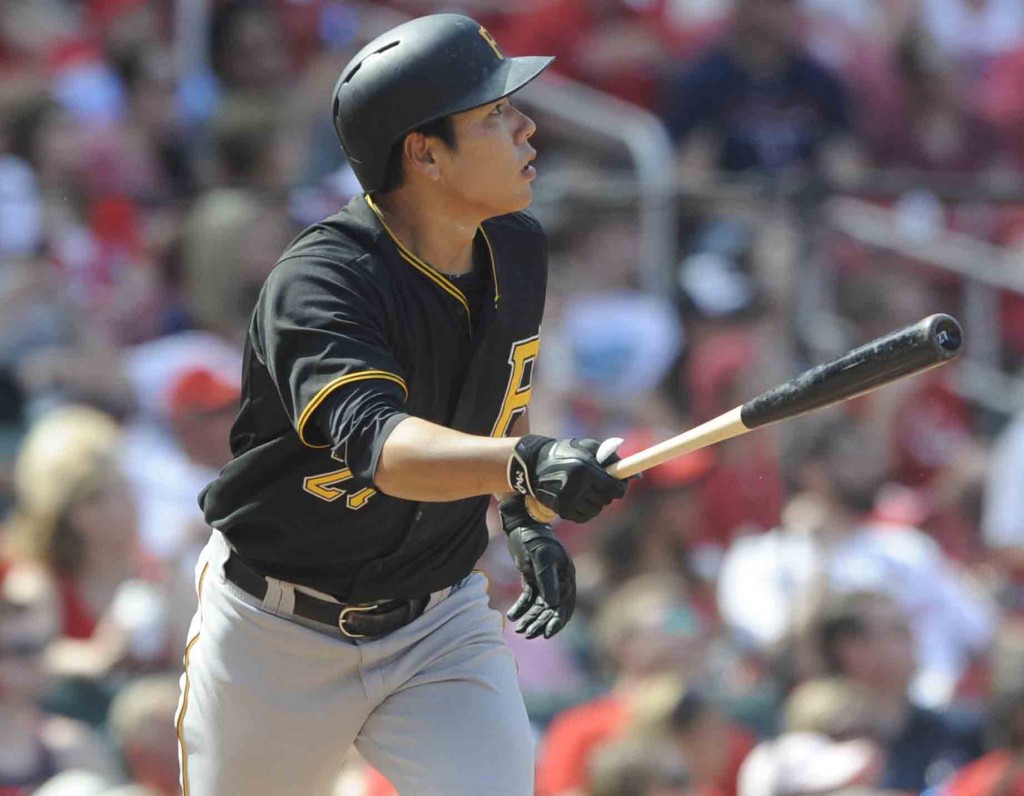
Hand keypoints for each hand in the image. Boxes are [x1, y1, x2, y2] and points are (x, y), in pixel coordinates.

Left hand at [499, 496, 575, 638]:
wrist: (521, 524)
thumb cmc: (535, 538)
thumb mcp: (542, 557)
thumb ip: (547, 580)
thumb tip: (552, 604)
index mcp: (567, 577)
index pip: (565, 605)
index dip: (556, 621)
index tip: (546, 634)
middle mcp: (559, 581)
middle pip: (551, 609)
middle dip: (540, 623)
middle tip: (527, 634)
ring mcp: (545, 580)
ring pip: (539, 606)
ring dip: (530, 618)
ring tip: (519, 629)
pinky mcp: (532, 578)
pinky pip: (528, 598)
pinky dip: (521, 608)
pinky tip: (512, 616)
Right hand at [507, 435, 627, 522]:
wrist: (533, 464)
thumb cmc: (566, 452)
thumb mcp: (589, 447)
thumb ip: (613, 459)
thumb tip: (638, 476)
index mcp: (586, 469)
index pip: (615, 489)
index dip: (621, 487)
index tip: (619, 483)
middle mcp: (577, 486)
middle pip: (606, 500)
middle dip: (607, 492)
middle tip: (599, 483)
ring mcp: (568, 500)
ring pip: (596, 510)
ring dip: (597, 501)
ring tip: (587, 489)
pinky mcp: (561, 510)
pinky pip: (584, 516)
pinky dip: (586, 510)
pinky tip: (580, 498)